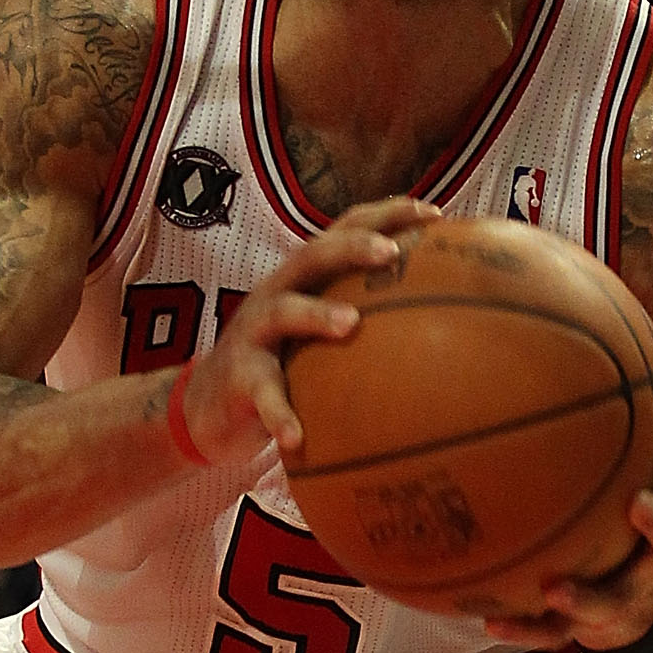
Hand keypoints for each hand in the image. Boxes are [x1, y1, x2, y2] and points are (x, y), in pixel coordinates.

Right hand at [172, 198, 441, 471]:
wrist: (207, 406)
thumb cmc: (281, 366)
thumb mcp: (316, 335)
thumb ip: (363, 319)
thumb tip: (445, 325)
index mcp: (304, 280)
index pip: (344, 230)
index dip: (386, 214)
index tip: (435, 214)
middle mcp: (277, 294)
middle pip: (314, 255)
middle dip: (352, 247)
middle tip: (392, 253)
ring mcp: (253, 333)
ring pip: (283, 311)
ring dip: (316, 313)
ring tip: (350, 324)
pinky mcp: (237, 378)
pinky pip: (262, 394)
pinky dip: (280, 415)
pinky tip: (298, 438)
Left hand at [483, 421, 652, 651]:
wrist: (626, 612)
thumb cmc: (615, 531)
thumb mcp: (621, 488)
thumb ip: (604, 444)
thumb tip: (569, 356)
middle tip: (638, 503)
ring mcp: (624, 598)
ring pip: (615, 600)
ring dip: (588, 596)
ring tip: (555, 591)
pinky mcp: (590, 631)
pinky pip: (557, 635)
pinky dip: (525, 630)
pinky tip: (491, 624)